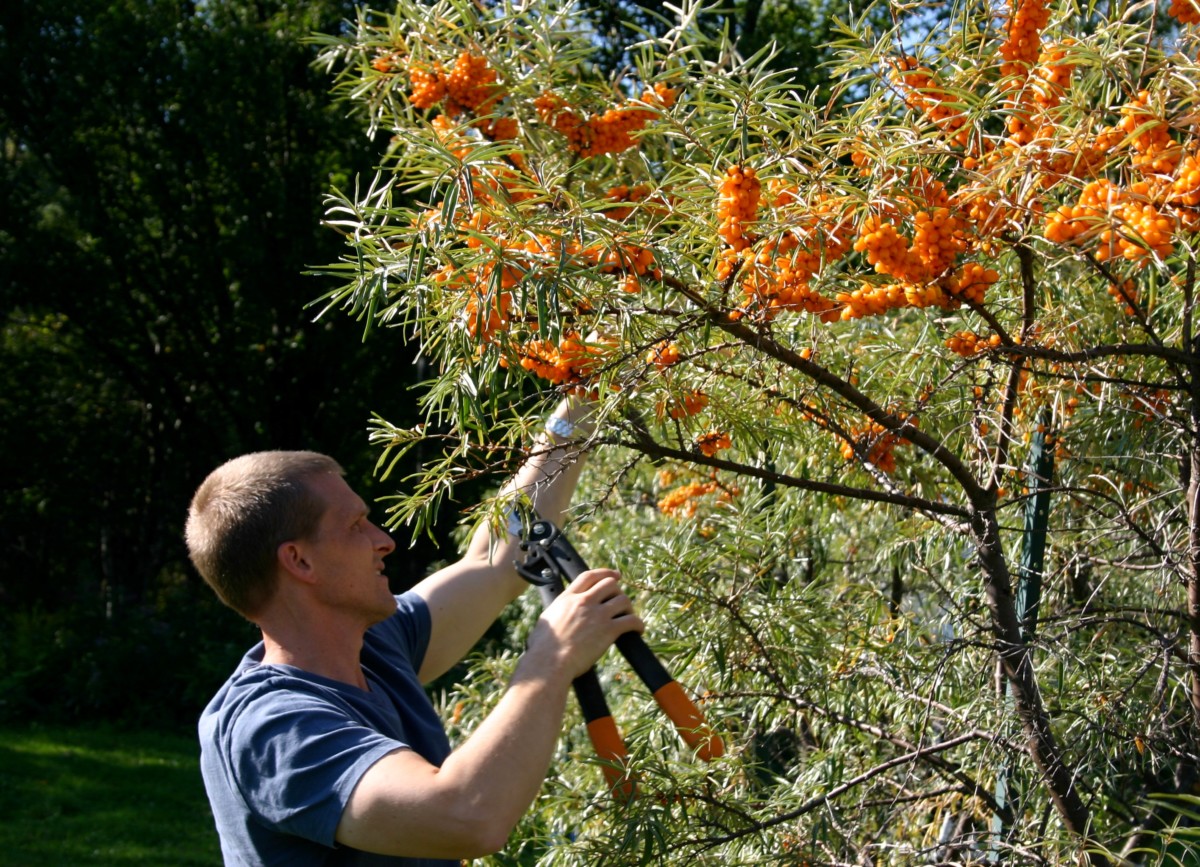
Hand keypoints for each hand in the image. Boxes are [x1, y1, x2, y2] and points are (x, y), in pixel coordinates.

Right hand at [526, 569, 642, 679]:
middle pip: (610, 584)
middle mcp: (584, 602)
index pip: (589, 576)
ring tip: (629, 616)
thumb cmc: (543, 648)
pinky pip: (631, 621)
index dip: (604, 573)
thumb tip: (558, 613)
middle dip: (618, 590)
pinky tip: (638, 630)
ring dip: (628, 607)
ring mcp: (598, 614)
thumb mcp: (546, 620)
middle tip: (621, 600)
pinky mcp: (608, 630)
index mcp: (568, 598)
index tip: (614, 575)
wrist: (550, 662)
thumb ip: (558, 611)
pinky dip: (638, 624)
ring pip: (623, 600)